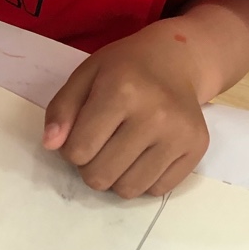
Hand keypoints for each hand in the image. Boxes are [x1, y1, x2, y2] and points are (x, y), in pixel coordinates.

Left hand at [42, 21, 209, 198]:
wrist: (177, 59)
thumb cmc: (125, 68)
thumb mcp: (86, 75)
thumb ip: (62, 109)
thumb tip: (51, 145)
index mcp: (122, 90)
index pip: (78, 151)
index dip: (72, 148)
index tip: (83, 132)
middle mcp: (155, 114)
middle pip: (100, 176)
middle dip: (91, 166)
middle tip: (101, 144)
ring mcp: (179, 133)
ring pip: (128, 190)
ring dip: (116, 177)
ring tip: (122, 150)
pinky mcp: (197, 148)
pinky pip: (157, 190)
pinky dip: (144, 179)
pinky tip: (146, 153)